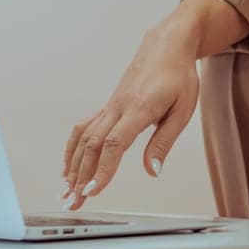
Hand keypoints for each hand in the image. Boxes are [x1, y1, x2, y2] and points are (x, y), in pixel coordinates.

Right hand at [60, 24, 199, 209]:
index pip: (114, 143)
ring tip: (66, 190)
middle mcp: (118, 107)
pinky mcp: (108, 106)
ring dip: (73, 166)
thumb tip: (152, 171)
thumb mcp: (182, 110)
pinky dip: (73, 148)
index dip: (102, 169)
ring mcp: (110, 106)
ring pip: (84, 137)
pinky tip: (69, 166)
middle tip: (73, 202)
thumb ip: (164, 142)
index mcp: (139, 108)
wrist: (166, 45)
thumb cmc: (179, 76)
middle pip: (92, 145)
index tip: (93, 191)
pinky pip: (85, 128)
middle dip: (81, 177)